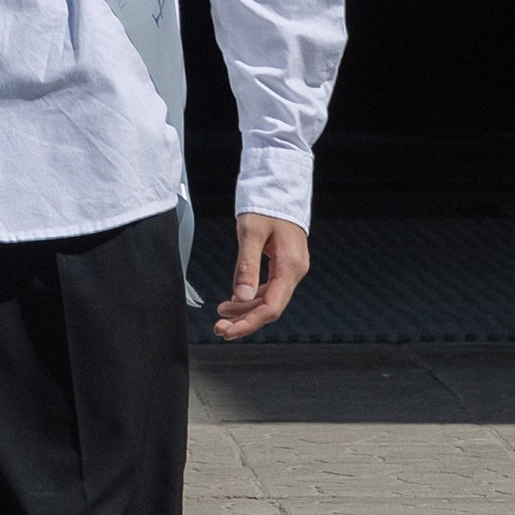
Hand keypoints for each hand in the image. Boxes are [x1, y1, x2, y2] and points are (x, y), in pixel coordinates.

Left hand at [211, 213, 308, 342]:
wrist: (279, 184)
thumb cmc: (267, 203)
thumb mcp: (251, 232)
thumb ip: (246, 266)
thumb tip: (241, 297)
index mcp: (290, 265)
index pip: (271, 307)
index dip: (249, 322)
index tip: (228, 329)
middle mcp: (295, 270)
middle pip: (271, 308)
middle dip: (245, 320)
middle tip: (220, 328)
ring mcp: (291, 267)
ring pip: (269, 299)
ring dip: (246, 309)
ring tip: (223, 313)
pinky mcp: (284, 263)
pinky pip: (269, 288)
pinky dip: (252, 296)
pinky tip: (236, 299)